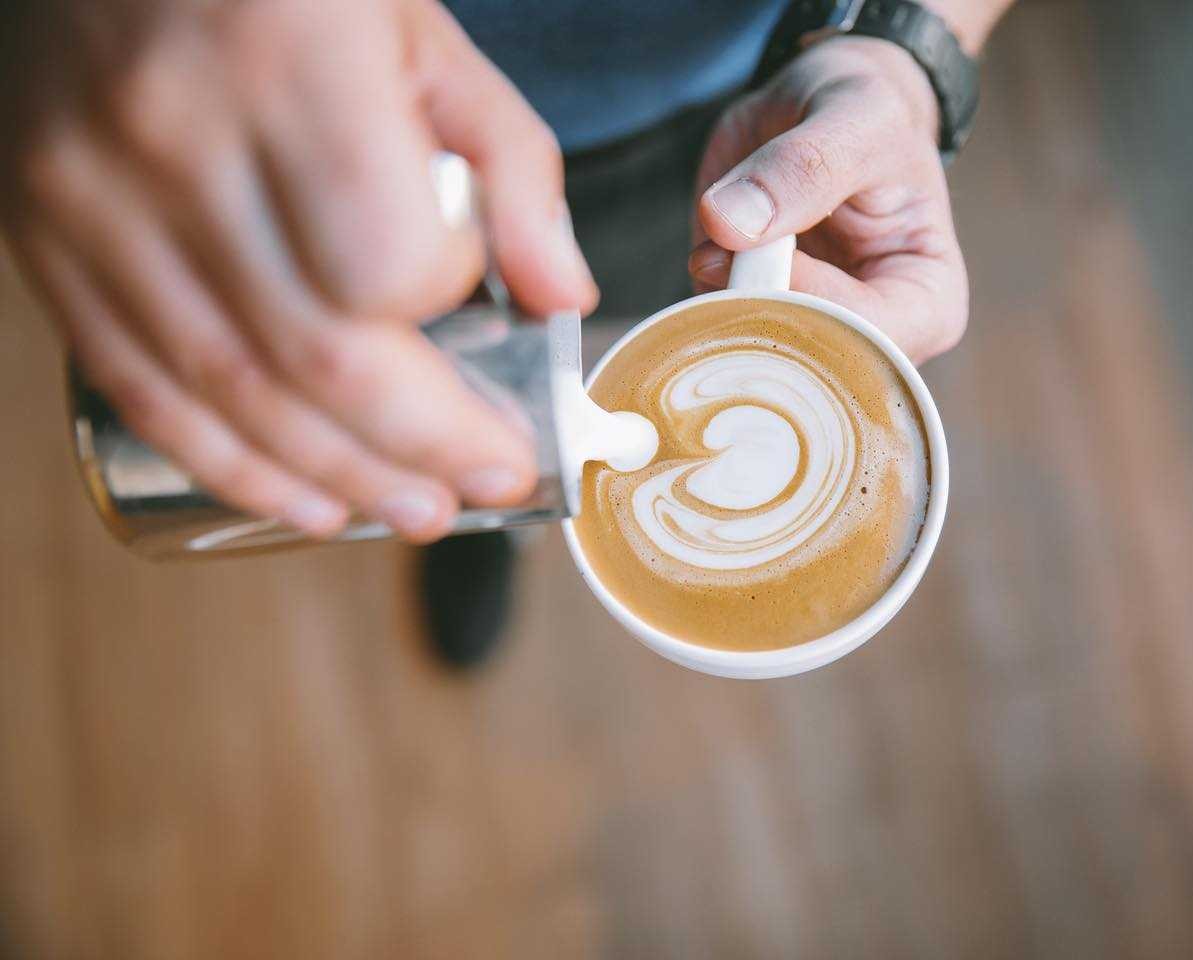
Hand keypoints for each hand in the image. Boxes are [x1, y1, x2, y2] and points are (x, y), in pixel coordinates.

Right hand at [0, 0, 596, 541]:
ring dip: (334, 477)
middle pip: (316, 356)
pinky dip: (223, 460)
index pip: (388, 261)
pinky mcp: (44, 227)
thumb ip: (509, 165)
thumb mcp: (424, 36)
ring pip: (226, 389)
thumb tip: (562, 297)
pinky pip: (136, 380)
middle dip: (420, 449)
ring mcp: (95, 191)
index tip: (486, 311)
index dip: (447, 306)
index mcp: (294, 65)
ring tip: (416, 514)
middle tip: (486, 486)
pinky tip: (299, 500)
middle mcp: (178, 135)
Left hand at [692, 37, 966, 363]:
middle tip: (713, 256)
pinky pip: (717, 342)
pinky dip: (696, 312)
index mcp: (927, 304)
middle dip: (754, 315)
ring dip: (717, 312)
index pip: (865, 336)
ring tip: (713, 249)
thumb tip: (728, 223)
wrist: (828, 107)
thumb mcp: (853, 118)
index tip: (757, 250)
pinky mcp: (756, 321)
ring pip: (756, 362)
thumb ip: (801, 168)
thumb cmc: (867, 114)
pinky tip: (704, 263)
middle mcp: (873, 337)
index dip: (805, 300)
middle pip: (810, 368)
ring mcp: (811, 333)